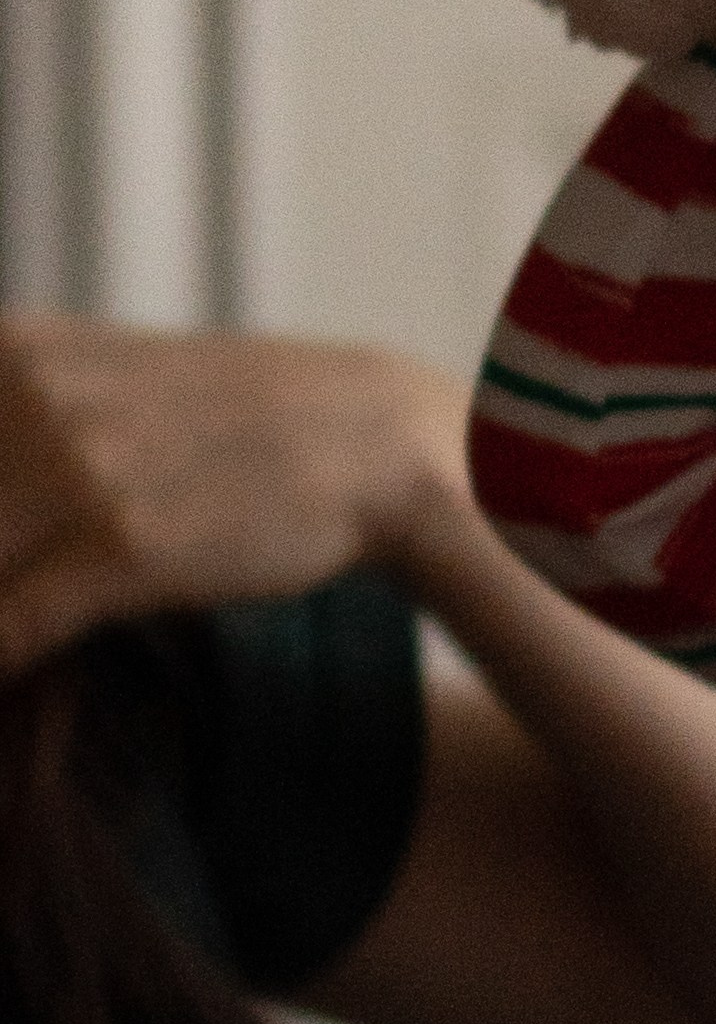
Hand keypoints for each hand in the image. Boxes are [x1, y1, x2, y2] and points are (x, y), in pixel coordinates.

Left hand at [0, 317, 470, 677]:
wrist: (370, 443)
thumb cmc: (228, 425)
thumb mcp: (88, 381)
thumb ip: (13, 417)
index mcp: (12, 351)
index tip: (1, 554)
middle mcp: (31, 397)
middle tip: (18, 589)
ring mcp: (74, 468)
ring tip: (19, 638)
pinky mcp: (120, 545)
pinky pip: (5, 632)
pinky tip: (16, 673)